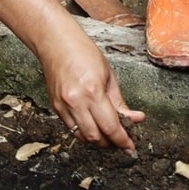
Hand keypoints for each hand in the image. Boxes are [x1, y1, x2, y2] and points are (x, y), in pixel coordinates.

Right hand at [40, 23, 143, 150]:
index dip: (123, 141)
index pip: (111, 127)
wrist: (56, 43)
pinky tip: (93, 126)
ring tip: (108, 135)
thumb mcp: (109, 76)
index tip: (130, 146)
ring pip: (82, 137)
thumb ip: (120, 102)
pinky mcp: (55, 107)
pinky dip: (84, 132)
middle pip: (96, 137)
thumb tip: (133, 119)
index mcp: (93, 92)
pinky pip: (72, 128)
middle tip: (121, 141)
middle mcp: (76, 102)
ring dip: (98, 140)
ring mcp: (63, 106)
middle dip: (111, 143)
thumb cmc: (83, 52)